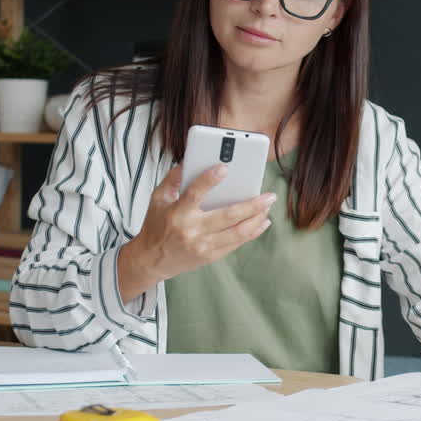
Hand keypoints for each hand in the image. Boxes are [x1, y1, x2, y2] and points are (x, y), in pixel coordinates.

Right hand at [117, 164, 274, 301]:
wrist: (151, 260)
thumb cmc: (156, 225)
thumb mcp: (157, 199)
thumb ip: (173, 178)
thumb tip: (190, 160)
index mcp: (177, 213)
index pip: (194, 194)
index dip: (209, 180)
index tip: (224, 167)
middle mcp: (191, 231)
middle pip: (227, 216)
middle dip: (252, 205)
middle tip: (269, 195)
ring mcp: (202, 246)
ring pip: (237, 232)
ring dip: (257, 218)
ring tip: (268, 206)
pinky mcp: (210, 256)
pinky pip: (236, 244)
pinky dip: (252, 232)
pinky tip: (261, 222)